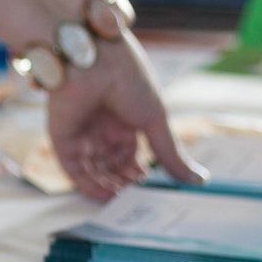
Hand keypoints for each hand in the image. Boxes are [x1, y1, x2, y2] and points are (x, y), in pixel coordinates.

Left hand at [44, 33, 204, 201]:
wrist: (93, 58)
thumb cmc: (128, 78)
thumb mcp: (156, 119)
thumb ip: (170, 154)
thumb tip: (200, 180)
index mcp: (124, 117)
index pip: (129, 155)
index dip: (138, 173)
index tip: (151, 190)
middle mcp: (101, 126)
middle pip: (110, 165)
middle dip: (123, 184)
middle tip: (136, 202)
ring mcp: (81, 132)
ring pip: (92, 170)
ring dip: (106, 187)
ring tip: (123, 203)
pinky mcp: (61, 137)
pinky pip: (72, 168)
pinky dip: (86, 184)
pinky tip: (103, 197)